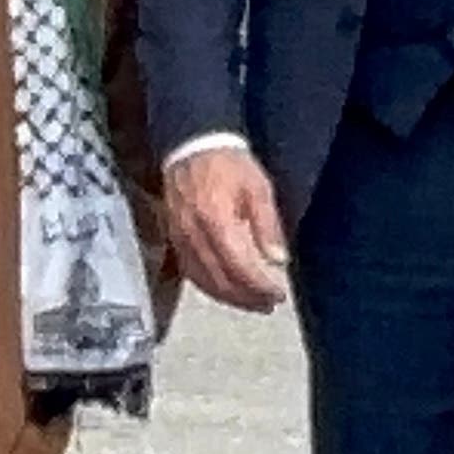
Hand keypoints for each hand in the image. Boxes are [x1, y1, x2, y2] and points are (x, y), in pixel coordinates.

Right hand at [164, 145, 291, 314]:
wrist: (192, 148)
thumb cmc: (230, 165)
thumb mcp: (258, 188)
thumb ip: (268, 225)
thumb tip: (278, 260)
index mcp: (217, 222)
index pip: (240, 267)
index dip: (260, 287)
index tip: (278, 294)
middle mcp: (195, 236)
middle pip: (221, 280)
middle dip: (247, 298)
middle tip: (269, 305)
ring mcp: (181, 240)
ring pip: (205, 281)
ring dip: (230, 298)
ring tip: (253, 304)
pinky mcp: (174, 240)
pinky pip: (192, 273)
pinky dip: (211, 288)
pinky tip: (226, 291)